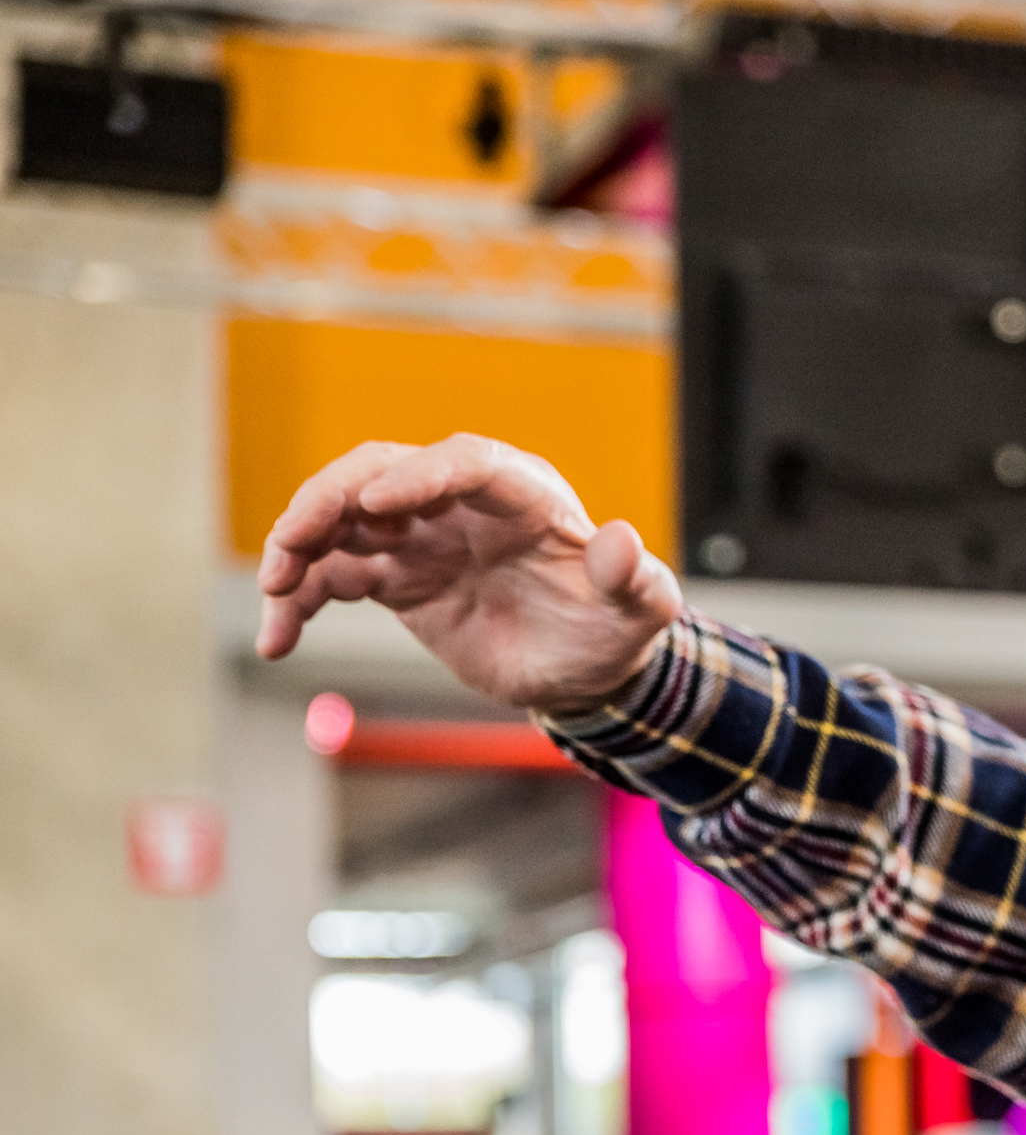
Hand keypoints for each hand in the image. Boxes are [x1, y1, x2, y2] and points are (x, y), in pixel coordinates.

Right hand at [252, 434, 682, 710]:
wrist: (581, 671)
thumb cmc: (612, 631)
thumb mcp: (640, 614)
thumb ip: (638, 582)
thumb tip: (623, 542)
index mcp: (523, 494)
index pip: (465, 463)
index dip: (419, 476)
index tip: (376, 502)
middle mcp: (460, 502)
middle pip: (380, 474)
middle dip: (330, 500)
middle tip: (292, 541)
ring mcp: (419, 536)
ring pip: (340, 520)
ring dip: (297, 547)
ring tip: (276, 593)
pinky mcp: (392, 575)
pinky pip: (329, 575)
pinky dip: (298, 600)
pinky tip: (278, 639)